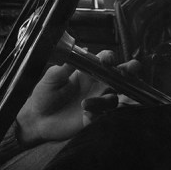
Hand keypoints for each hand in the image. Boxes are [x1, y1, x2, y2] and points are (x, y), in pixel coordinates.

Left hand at [15, 49, 140, 145]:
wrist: (38, 119)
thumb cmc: (44, 94)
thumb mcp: (52, 78)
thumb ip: (67, 66)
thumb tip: (83, 50)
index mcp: (86, 73)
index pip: (104, 61)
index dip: (109, 58)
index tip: (107, 60)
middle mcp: (95, 86)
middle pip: (119, 77)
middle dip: (129, 71)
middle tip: (132, 68)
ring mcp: (97, 102)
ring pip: (114, 98)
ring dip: (104, 100)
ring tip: (85, 104)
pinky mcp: (94, 118)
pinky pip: (104, 115)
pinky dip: (97, 114)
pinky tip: (85, 116)